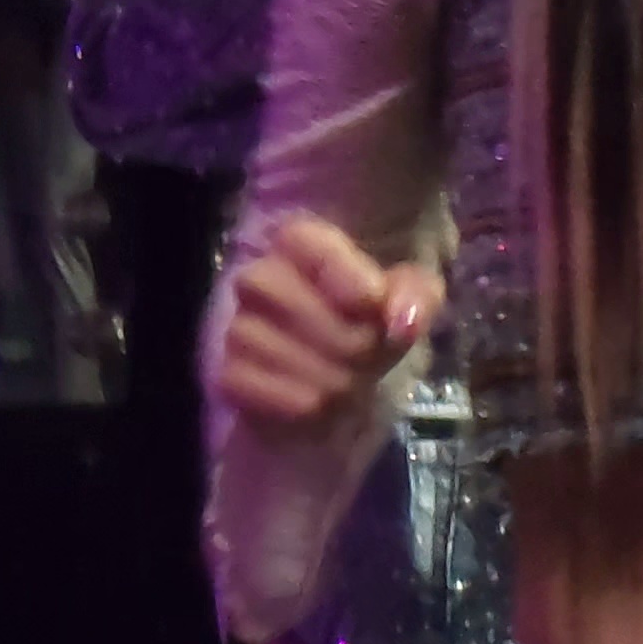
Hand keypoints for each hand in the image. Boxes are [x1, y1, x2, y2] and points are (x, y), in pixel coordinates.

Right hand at [218, 216, 442, 435]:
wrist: (348, 383)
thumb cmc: (376, 324)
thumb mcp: (413, 298)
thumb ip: (414, 296)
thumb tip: (402, 321)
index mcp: (302, 244)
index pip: (300, 239)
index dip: (337, 271)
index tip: (373, 303)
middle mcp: (259, 277)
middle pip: (274, 289)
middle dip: (335, 333)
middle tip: (369, 357)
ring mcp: (237, 325)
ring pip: (264, 341)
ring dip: (320, 374)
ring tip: (349, 384)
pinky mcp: (228, 373)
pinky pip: (245, 381)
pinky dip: (290, 400)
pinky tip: (317, 404)